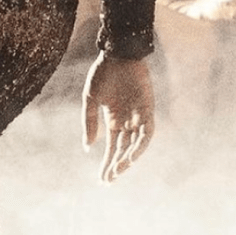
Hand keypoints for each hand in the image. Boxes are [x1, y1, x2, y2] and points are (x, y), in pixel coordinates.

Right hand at [82, 52, 154, 183]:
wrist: (117, 53)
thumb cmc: (103, 72)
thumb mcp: (90, 99)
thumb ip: (88, 122)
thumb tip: (87, 147)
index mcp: (114, 120)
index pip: (113, 148)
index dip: (107, 163)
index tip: (102, 180)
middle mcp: (127, 121)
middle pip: (124, 150)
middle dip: (116, 166)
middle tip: (109, 181)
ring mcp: (138, 116)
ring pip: (136, 145)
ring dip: (128, 159)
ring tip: (118, 171)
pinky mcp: (148, 109)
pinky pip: (147, 132)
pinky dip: (141, 146)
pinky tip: (132, 157)